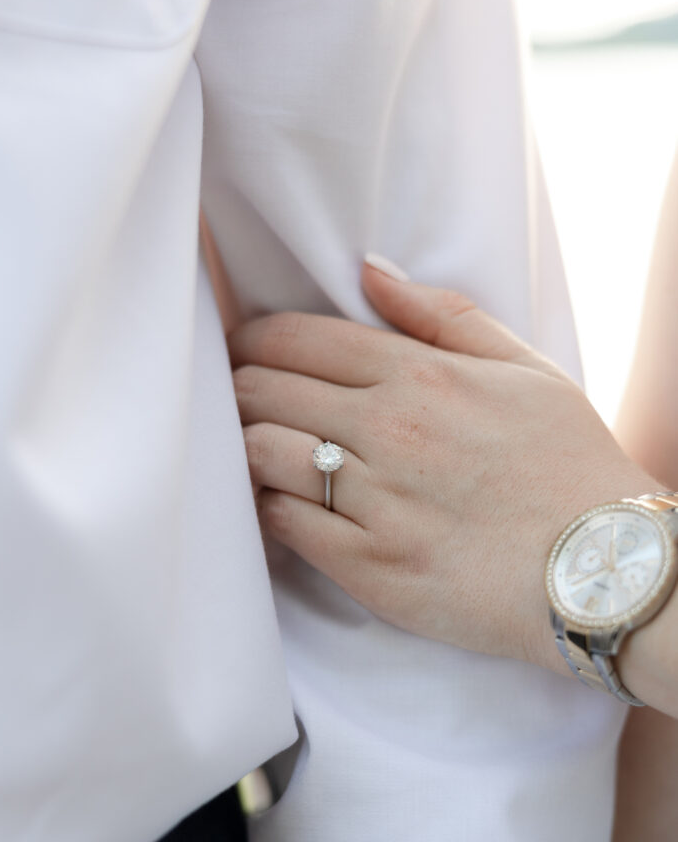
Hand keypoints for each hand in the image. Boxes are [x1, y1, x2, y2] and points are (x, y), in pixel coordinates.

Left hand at [229, 261, 652, 671]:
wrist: (605, 571)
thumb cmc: (570, 465)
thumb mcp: (525, 370)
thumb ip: (443, 316)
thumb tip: (370, 270)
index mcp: (419, 374)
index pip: (293, 338)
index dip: (252, 341)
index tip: (243, 352)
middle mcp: (388, 430)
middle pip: (261, 390)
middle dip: (237, 388)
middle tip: (239, 399)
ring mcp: (375, 500)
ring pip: (260, 452)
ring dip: (245, 446)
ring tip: (254, 450)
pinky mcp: (370, 565)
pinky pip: (283, 522)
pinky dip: (267, 506)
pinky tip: (279, 502)